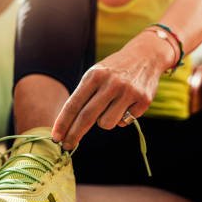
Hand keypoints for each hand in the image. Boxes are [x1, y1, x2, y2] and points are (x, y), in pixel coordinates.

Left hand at [51, 31, 174, 149]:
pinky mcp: (143, 101)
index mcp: (95, 75)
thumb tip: (68, 125)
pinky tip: (127, 103)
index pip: (74, 104)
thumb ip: (84, 96)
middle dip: (74, 135)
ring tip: (111, 107)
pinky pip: (125, 122)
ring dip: (104, 121)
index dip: (63, 123)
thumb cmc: (114, 70)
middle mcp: (111, 83)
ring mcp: (128, 92)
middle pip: (86, 117)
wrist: (146, 56)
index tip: (56, 137)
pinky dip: (122, 117)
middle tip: (67, 146)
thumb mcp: (96, 74)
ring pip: (106, 124)